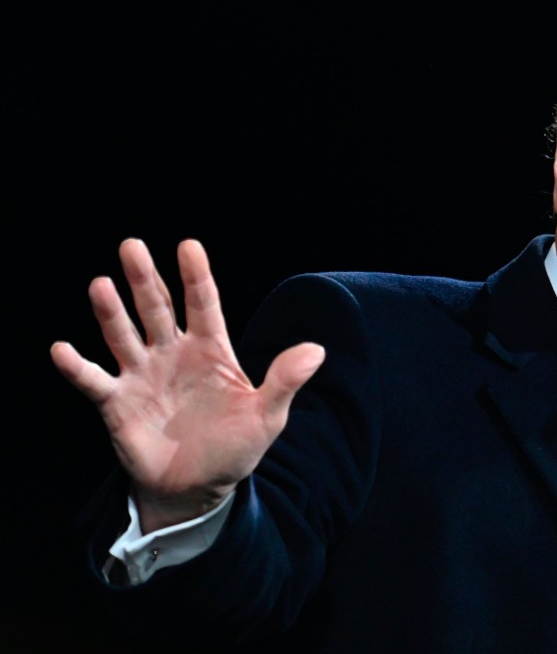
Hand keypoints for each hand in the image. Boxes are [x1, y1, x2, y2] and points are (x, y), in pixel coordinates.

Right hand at [51, 238, 324, 532]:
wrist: (199, 488)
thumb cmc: (235, 447)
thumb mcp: (266, 416)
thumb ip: (285, 381)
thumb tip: (317, 350)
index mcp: (211, 350)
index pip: (204, 304)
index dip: (196, 276)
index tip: (188, 245)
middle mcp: (173, 353)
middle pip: (157, 308)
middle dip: (144, 278)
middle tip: (132, 245)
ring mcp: (143, 375)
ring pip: (123, 335)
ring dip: (111, 312)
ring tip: (100, 285)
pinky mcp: (117, 403)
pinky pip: (93, 381)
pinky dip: (77, 367)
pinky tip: (62, 349)